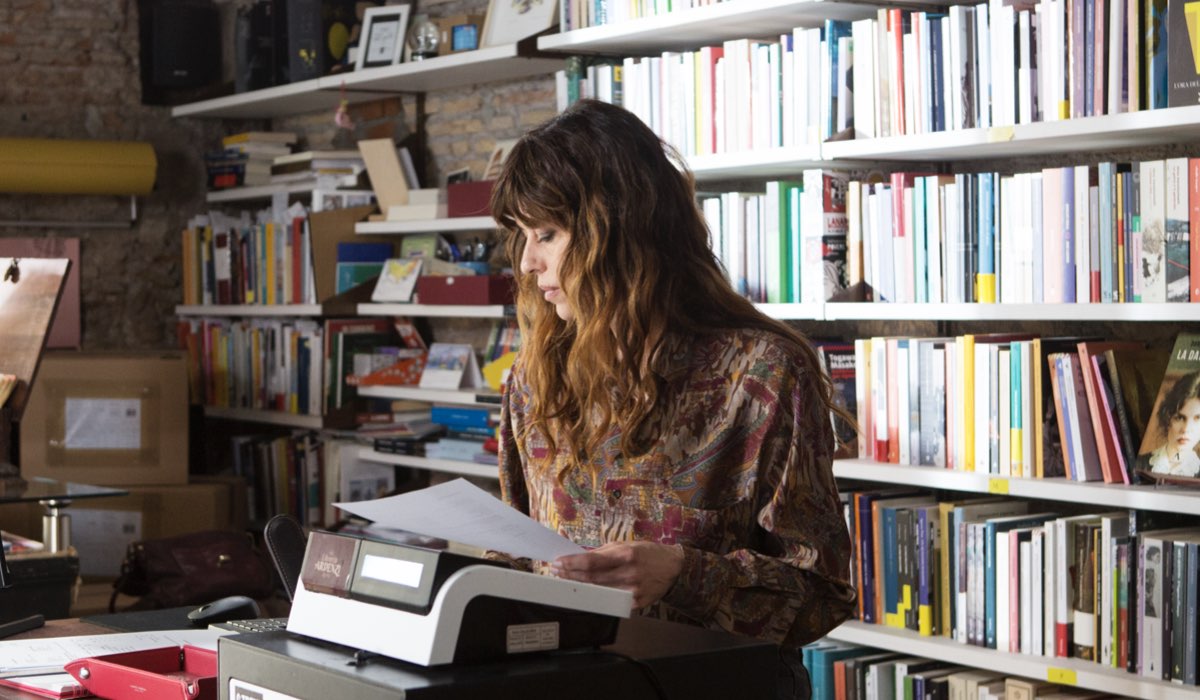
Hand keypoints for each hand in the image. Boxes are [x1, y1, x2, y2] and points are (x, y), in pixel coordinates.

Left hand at [551, 541, 684, 608]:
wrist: (674, 568)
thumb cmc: (649, 553)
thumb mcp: (627, 545)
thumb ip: (604, 552)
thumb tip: (581, 556)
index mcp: (627, 555)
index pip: (592, 561)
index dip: (573, 562)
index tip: (559, 561)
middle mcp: (630, 573)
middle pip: (592, 578)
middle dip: (571, 574)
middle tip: (556, 571)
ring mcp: (633, 591)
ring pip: (598, 591)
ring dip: (579, 586)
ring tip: (564, 580)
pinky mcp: (636, 603)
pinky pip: (611, 600)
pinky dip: (596, 596)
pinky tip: (584, 592)